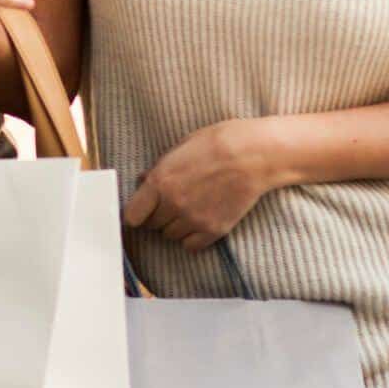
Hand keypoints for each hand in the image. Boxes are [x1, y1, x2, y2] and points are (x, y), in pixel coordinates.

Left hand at [123, 119, 283, 250]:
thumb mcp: (182, 147)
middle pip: (152, 225)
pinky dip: (192, 238)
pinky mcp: (214, 230)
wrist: (256, 153)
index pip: (132, 216)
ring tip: (190, 209)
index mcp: (160, 182)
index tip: (142, 210)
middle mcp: (173, 205)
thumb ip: (160, 168)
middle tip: (172, 203)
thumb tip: (142, 180)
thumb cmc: (219, 142)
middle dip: (158, 215)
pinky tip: (200, 222)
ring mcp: (194, 220)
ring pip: (170, 235)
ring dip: (175, 226)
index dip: (136, 213)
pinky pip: (191, 245)